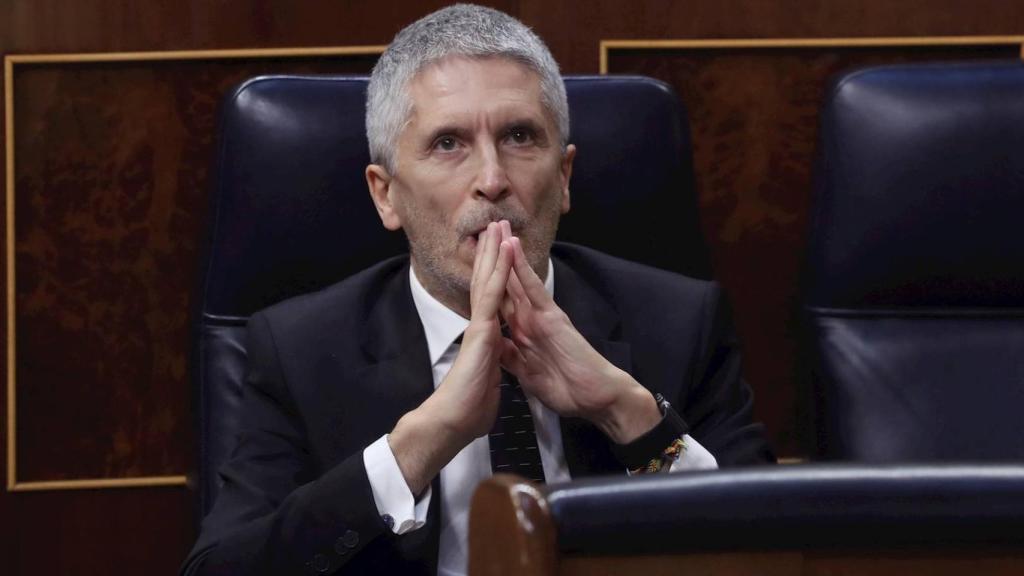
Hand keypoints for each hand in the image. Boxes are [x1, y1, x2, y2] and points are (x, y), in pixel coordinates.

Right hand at [389, 221, 514, 493]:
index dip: (495, 276)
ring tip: (497, 225)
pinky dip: (499, 271)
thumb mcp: (485, 387)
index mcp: (486, 340)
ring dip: (494, 252)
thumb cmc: (467, 412)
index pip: (492, 301)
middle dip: (491, 255)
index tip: (498, 255)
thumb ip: (488, 373)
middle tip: (495, 226)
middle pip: (487, 283)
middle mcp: (481, 328)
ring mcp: (480, 327)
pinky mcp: (481, 331)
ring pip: (488, 281)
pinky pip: (492, 295)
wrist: (452, 423)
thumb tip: (488, 376)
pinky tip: (503, 250)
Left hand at [499, 237, 660, 443]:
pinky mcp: (552, 317)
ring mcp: (540, 316)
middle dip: (493, 260)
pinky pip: (533, 288)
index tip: (471, 266)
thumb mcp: (528, 375)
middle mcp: (529, 320)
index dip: (485, 284)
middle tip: (483, 230)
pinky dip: (523, 268)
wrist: (595, 398)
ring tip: (497, 226)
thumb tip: (498, 347)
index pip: (499, 303)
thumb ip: (513, 359)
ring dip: (506, 253)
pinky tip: (513, 247)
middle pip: (506, 284)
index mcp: (522, 334)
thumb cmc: (567, 388)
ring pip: (518, 278)